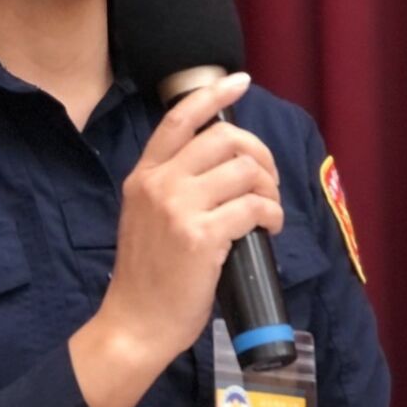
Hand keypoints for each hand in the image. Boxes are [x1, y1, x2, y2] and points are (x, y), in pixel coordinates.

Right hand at [96, 72, 283, 364]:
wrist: (134, 324)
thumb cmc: (146, 279)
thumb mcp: (145, 219)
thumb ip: (171, 189)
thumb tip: (223, 169)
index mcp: (143, 177)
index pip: (178, 119)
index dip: (213, 95)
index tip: (240, 82)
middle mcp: (158, 184)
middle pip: (225, 140)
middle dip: (260, 155)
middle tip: (268, 181)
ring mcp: (178, 208)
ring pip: (245, 172)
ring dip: (269, 189)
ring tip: (269, 211)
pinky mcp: (201, 236)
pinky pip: (254, 208)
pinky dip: (272, 215)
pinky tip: (270, 228)